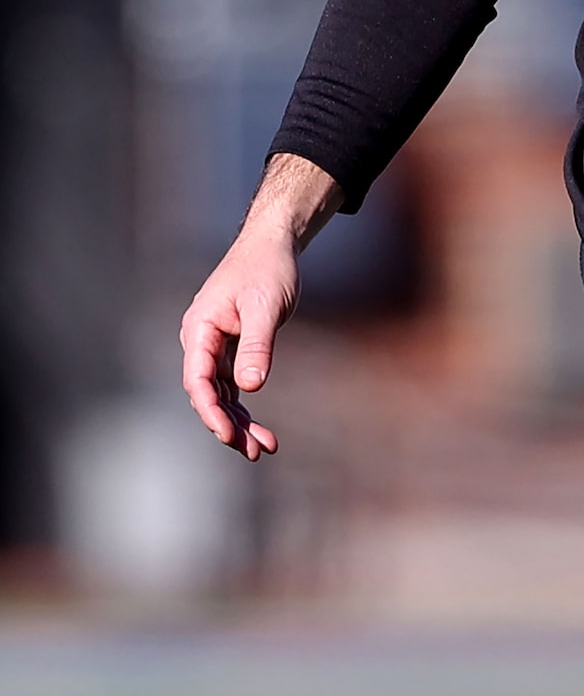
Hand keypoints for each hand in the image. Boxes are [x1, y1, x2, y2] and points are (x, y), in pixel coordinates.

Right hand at [180, 232, 299, 460]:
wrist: (273, 244)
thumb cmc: (268, 268)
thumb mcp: (265, 306)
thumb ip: (257, 345)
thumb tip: (250, 387)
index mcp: (200, 328)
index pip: (197, 379)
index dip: (210, 410)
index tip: (227, 435)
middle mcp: (201, 341)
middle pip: (208, 394)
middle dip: (228, 425)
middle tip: (255, 451)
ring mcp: (215, 346)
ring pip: (221, 394)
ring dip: (239, 422)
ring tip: (264, 448)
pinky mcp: (232, 348)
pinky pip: (233, 385)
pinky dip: (245, 406)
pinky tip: (260, 430)